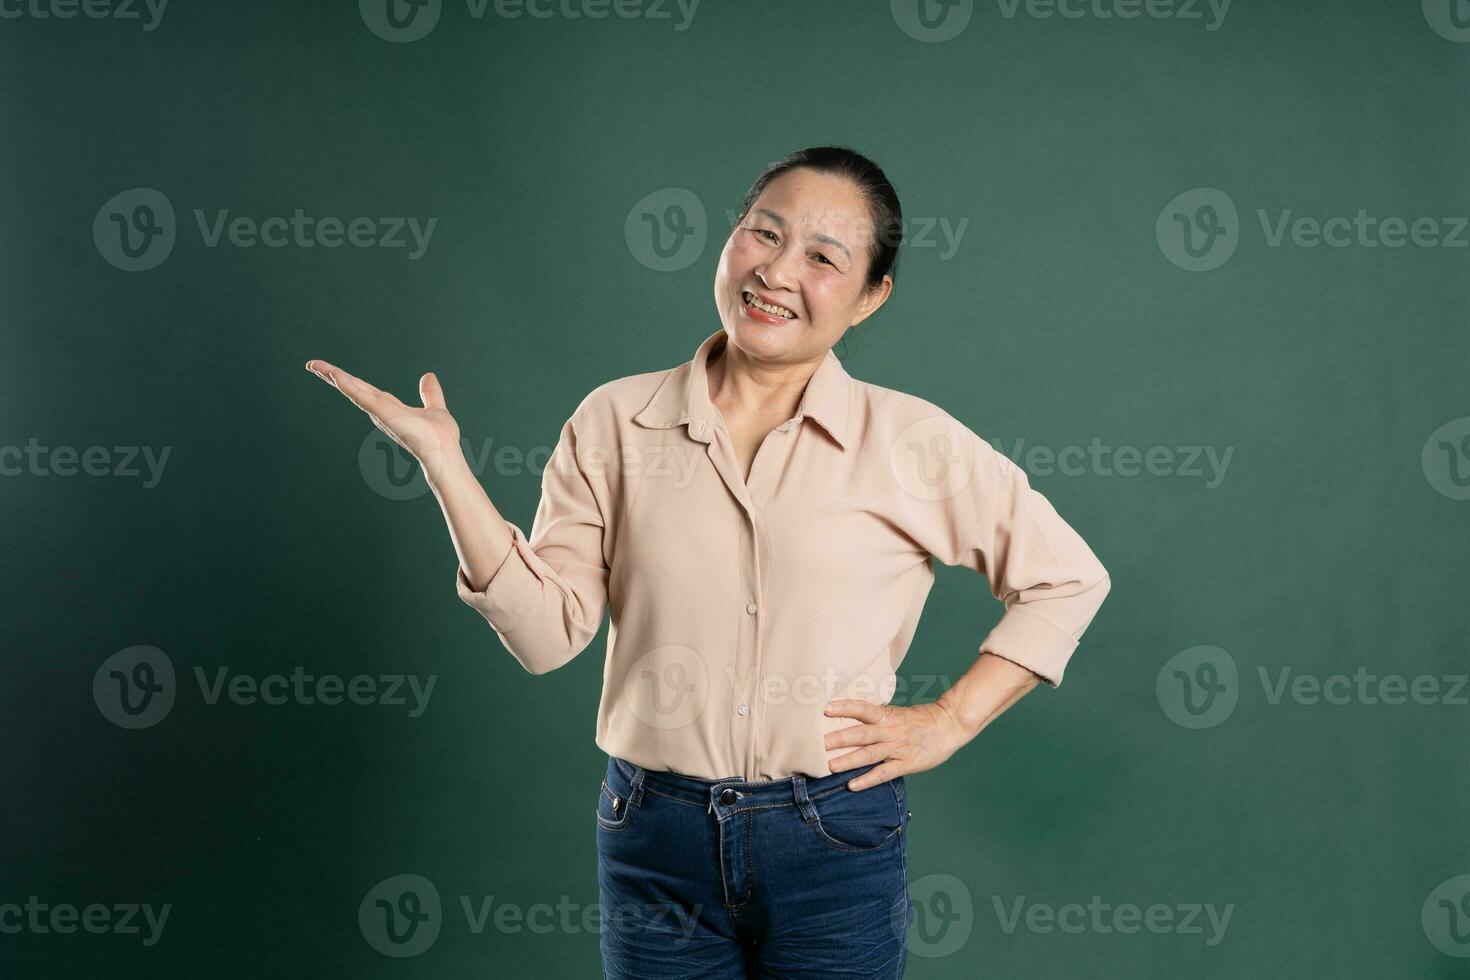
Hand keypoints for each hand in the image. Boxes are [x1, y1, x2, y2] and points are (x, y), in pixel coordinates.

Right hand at [305, 359, 461, 485]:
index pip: (365, 389)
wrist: (445, 452)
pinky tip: (334, 375)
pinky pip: (361, 396)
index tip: (332, 371)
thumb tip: (428, 376)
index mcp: (390, 407)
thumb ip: (430, 394)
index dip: (349, 380)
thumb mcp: (435, 408)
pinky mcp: (382, 413)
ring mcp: (379, 412)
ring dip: (333, 376)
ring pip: (352, 389)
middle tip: (312, 364)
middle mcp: (380, 410)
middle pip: (352, 388)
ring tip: (313, 365)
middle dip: (332, 376)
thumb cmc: (440, 438)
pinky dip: (347, 385)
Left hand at [823, 699, 972, 790]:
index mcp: (887, 716)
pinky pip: (884, 773)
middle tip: (817, 743)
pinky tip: (852, 785)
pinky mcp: (906, 764)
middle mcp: (890, 731)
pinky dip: (867, 780)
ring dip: (849, 760)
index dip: (845, 708)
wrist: (950, 725)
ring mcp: (897, 748)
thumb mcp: (897, 713)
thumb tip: (849, 719)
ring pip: (869, 754)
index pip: (863, 709)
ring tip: (830, 766)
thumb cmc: (921, 719)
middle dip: (838, 738)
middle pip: (861, 734)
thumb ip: (877, 718)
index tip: (826, 709)